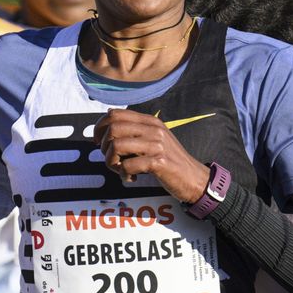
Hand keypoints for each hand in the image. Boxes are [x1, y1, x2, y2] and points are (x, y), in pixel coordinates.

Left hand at [93, 109, 209, 202]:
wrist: (194, 178)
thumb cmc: (169, 160)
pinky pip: (128, 165)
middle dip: (104, 147)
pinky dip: (123, 174)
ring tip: (121, 170)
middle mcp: (153, 129)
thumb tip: (106, 122)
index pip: (115, 114)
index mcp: (150, 121)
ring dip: (111, 162)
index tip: (99, 143)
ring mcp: (157, 145)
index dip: (99, 128)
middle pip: (113, 128)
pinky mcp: (159, 162)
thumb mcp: (154, 139)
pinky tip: (131, 178)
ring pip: (117, 146)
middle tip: (111, 160)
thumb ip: (135, 131)